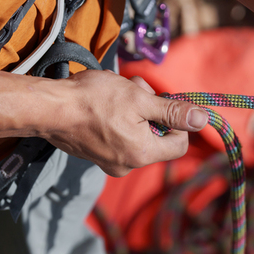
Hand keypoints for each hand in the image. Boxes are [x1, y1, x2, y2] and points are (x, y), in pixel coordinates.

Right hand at [42, 70, 207, 176]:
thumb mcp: (140, 99)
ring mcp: (109, 162)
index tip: (162, 102)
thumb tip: (203, 119)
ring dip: (135, 111)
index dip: (177, 121)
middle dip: (152, 111)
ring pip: (137, 135)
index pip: (179, 144)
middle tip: (136, 88)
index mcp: (142, 154)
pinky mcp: (95, 155)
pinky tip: (103, 104)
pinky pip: (118, 138)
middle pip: (157, 138)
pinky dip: (118, 120)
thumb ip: (172, 112)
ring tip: (117, 92)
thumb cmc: (94, 100)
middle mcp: (127, 165)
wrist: (50, 108)